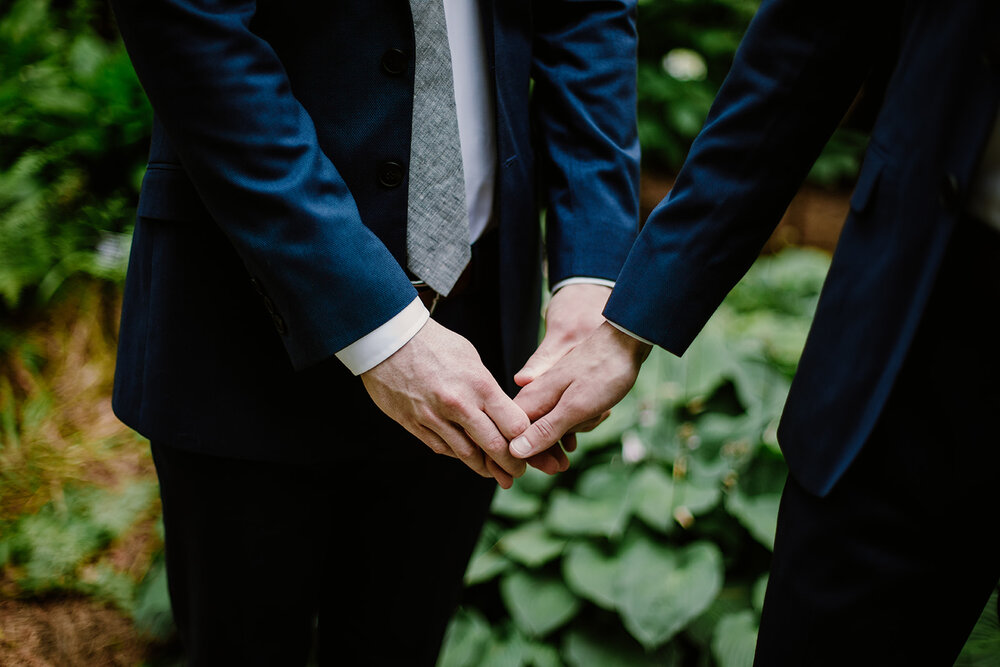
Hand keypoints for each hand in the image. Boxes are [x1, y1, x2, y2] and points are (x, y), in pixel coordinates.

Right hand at [361, 318, 529, 487]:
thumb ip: (487, 389)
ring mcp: (433, 417)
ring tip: (496, 474)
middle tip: (518, 472)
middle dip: (511, 464)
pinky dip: (457, 455)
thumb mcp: (470, 358)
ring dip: (485, 468)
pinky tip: (467, 457)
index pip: (514, 424)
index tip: (531, 445)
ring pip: (466, 454)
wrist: (388, 339)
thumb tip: (502, 412)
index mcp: (479, 384)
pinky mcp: (413, 424)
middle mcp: (458, 404)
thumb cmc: (435, 344)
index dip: (526, 439)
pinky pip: (441, 448)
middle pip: (494, 446)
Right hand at [514, 283, 610, 452]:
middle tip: (564, 465)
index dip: (524, 458)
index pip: (513, 436)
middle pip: (531, 434)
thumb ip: (546, 429)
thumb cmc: (603, 372)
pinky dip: (584, 419)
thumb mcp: (576, 407)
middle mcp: (537, 394)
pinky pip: (569, 414)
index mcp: (533, 397)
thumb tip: (514, 451)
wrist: (627, 340)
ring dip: (576, 429)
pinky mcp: (568, 390)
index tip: (544, 470)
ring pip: (553, 425)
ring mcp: (553, 391)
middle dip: (550, 450)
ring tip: (598, 416)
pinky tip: (600, 414)